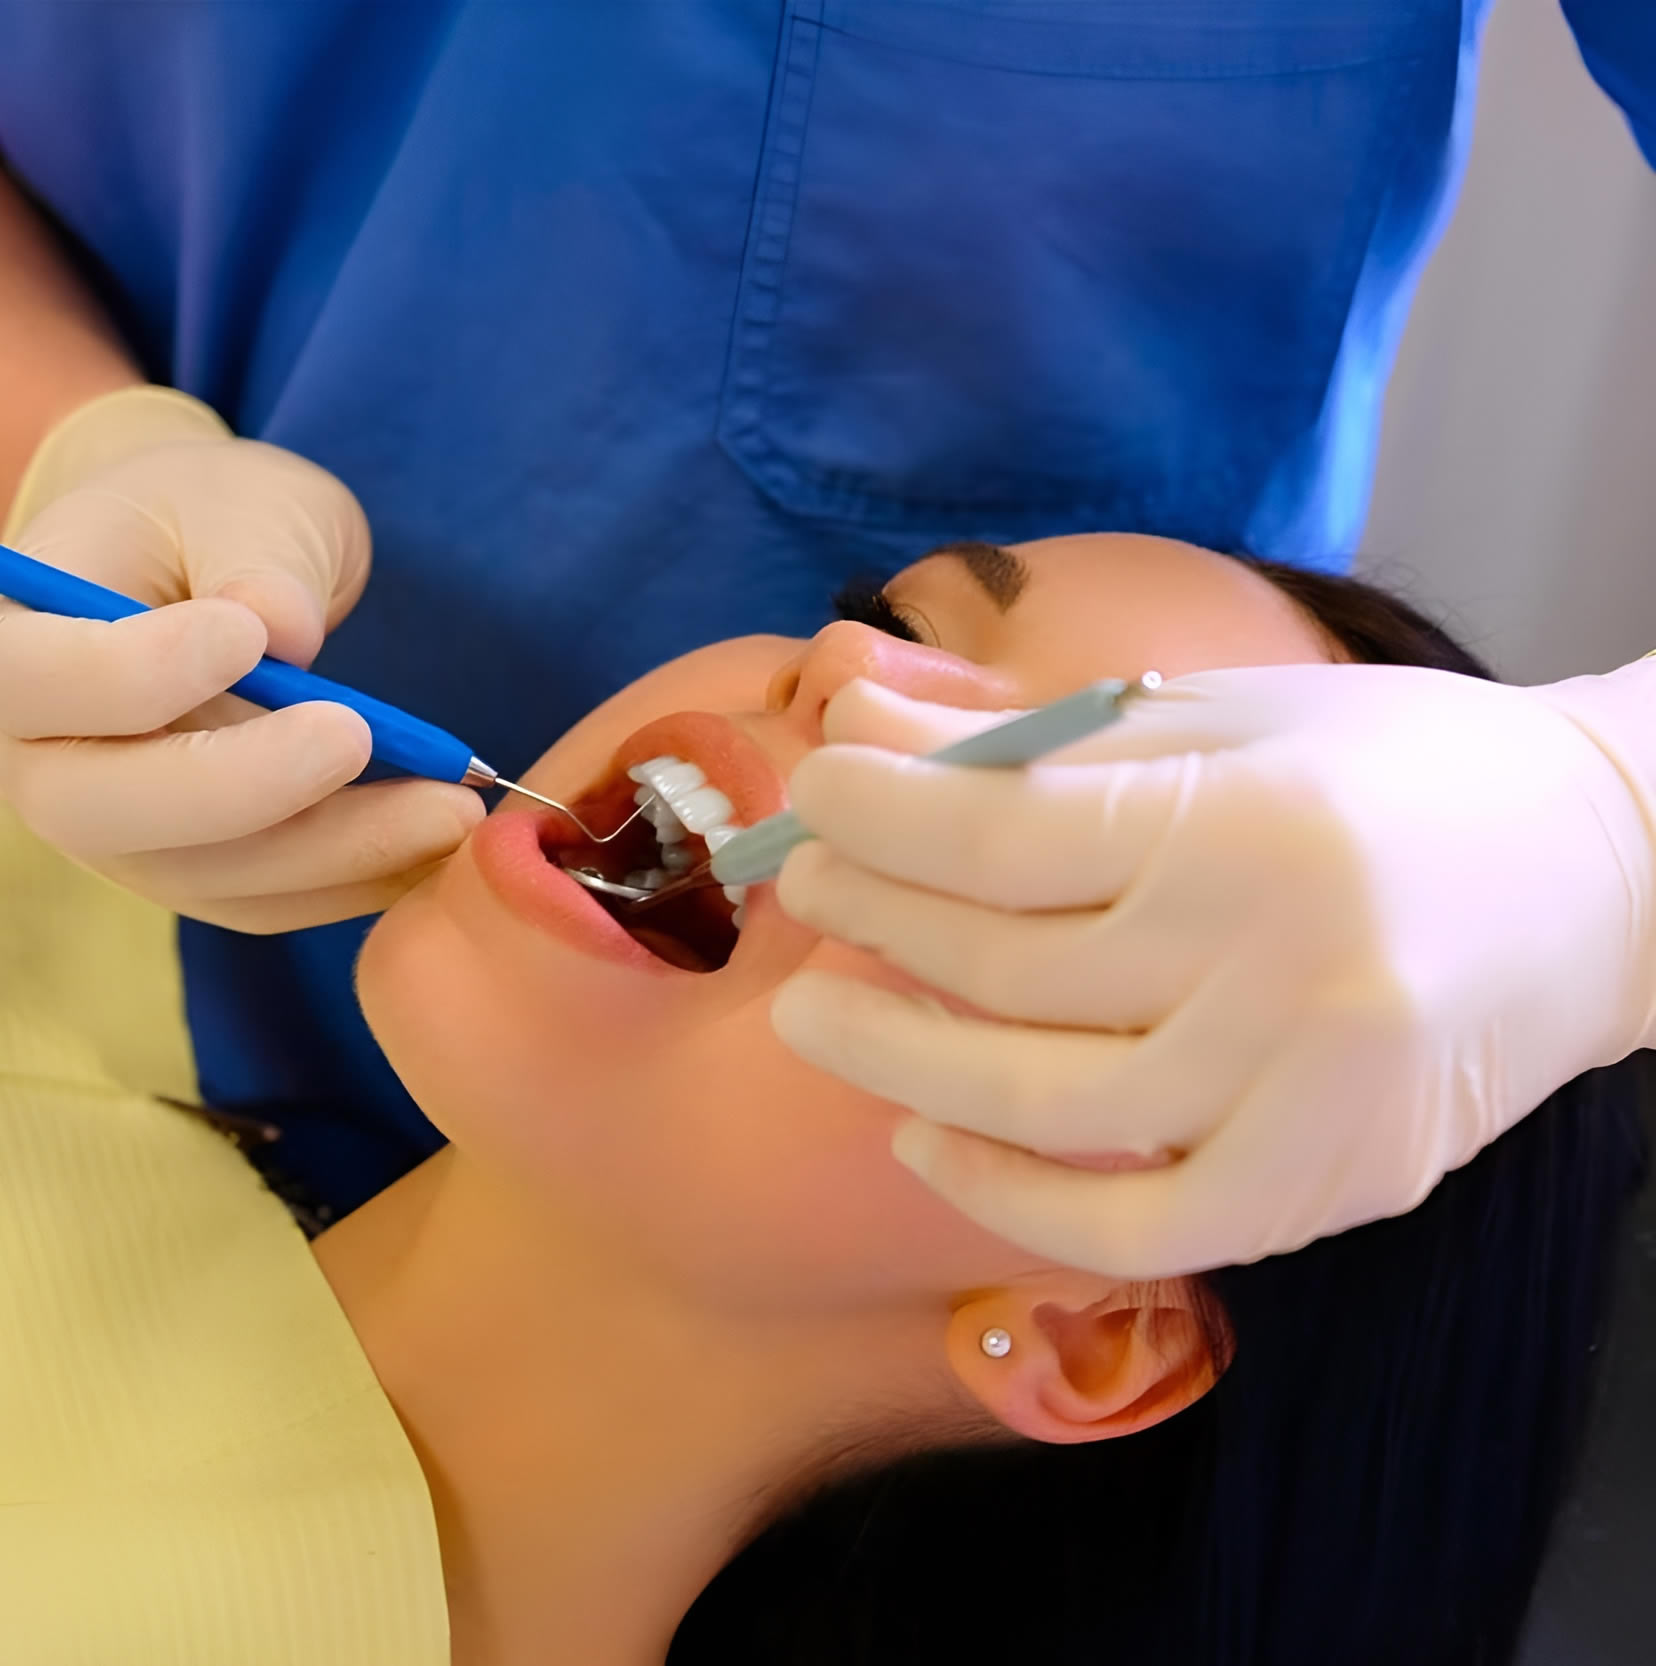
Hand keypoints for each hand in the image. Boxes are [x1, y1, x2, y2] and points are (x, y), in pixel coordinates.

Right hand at [0, 388, 481, 930]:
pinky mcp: (194, 872)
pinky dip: (354, 880)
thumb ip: (255, 551)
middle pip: (103, 809)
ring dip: (331, 850)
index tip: (243, 634)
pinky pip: (266, 900)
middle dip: (240, 787)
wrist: (201, 569)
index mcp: (17, 644)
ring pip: (203, 873)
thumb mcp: (238, 497)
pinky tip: (435, 843)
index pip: (34, 682)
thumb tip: (283, 633)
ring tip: (449, 805)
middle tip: (356, 735)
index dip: (132, 674)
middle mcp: (43, 761)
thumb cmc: (206, 517)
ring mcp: (116, 834)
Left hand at [769, 664, 1655, 1277]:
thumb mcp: (1216, 716)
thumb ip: (1028, 736)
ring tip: (813, 1015)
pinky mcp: (1333, 1183)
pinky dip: (1014, 1200)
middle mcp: (1283, 960)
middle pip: (1010, 964)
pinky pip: (1140, 1226)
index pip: (1005, 834)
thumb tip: (857, 724)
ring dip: (900, 1063)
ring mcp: (1311, 1090)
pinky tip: (925, 1142)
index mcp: (1251, 819)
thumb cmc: (1395, 770)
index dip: (877, 818)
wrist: (1608, 878)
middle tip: (803, 890)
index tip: (811, 793)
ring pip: (1050, 1101)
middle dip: (874, 921)